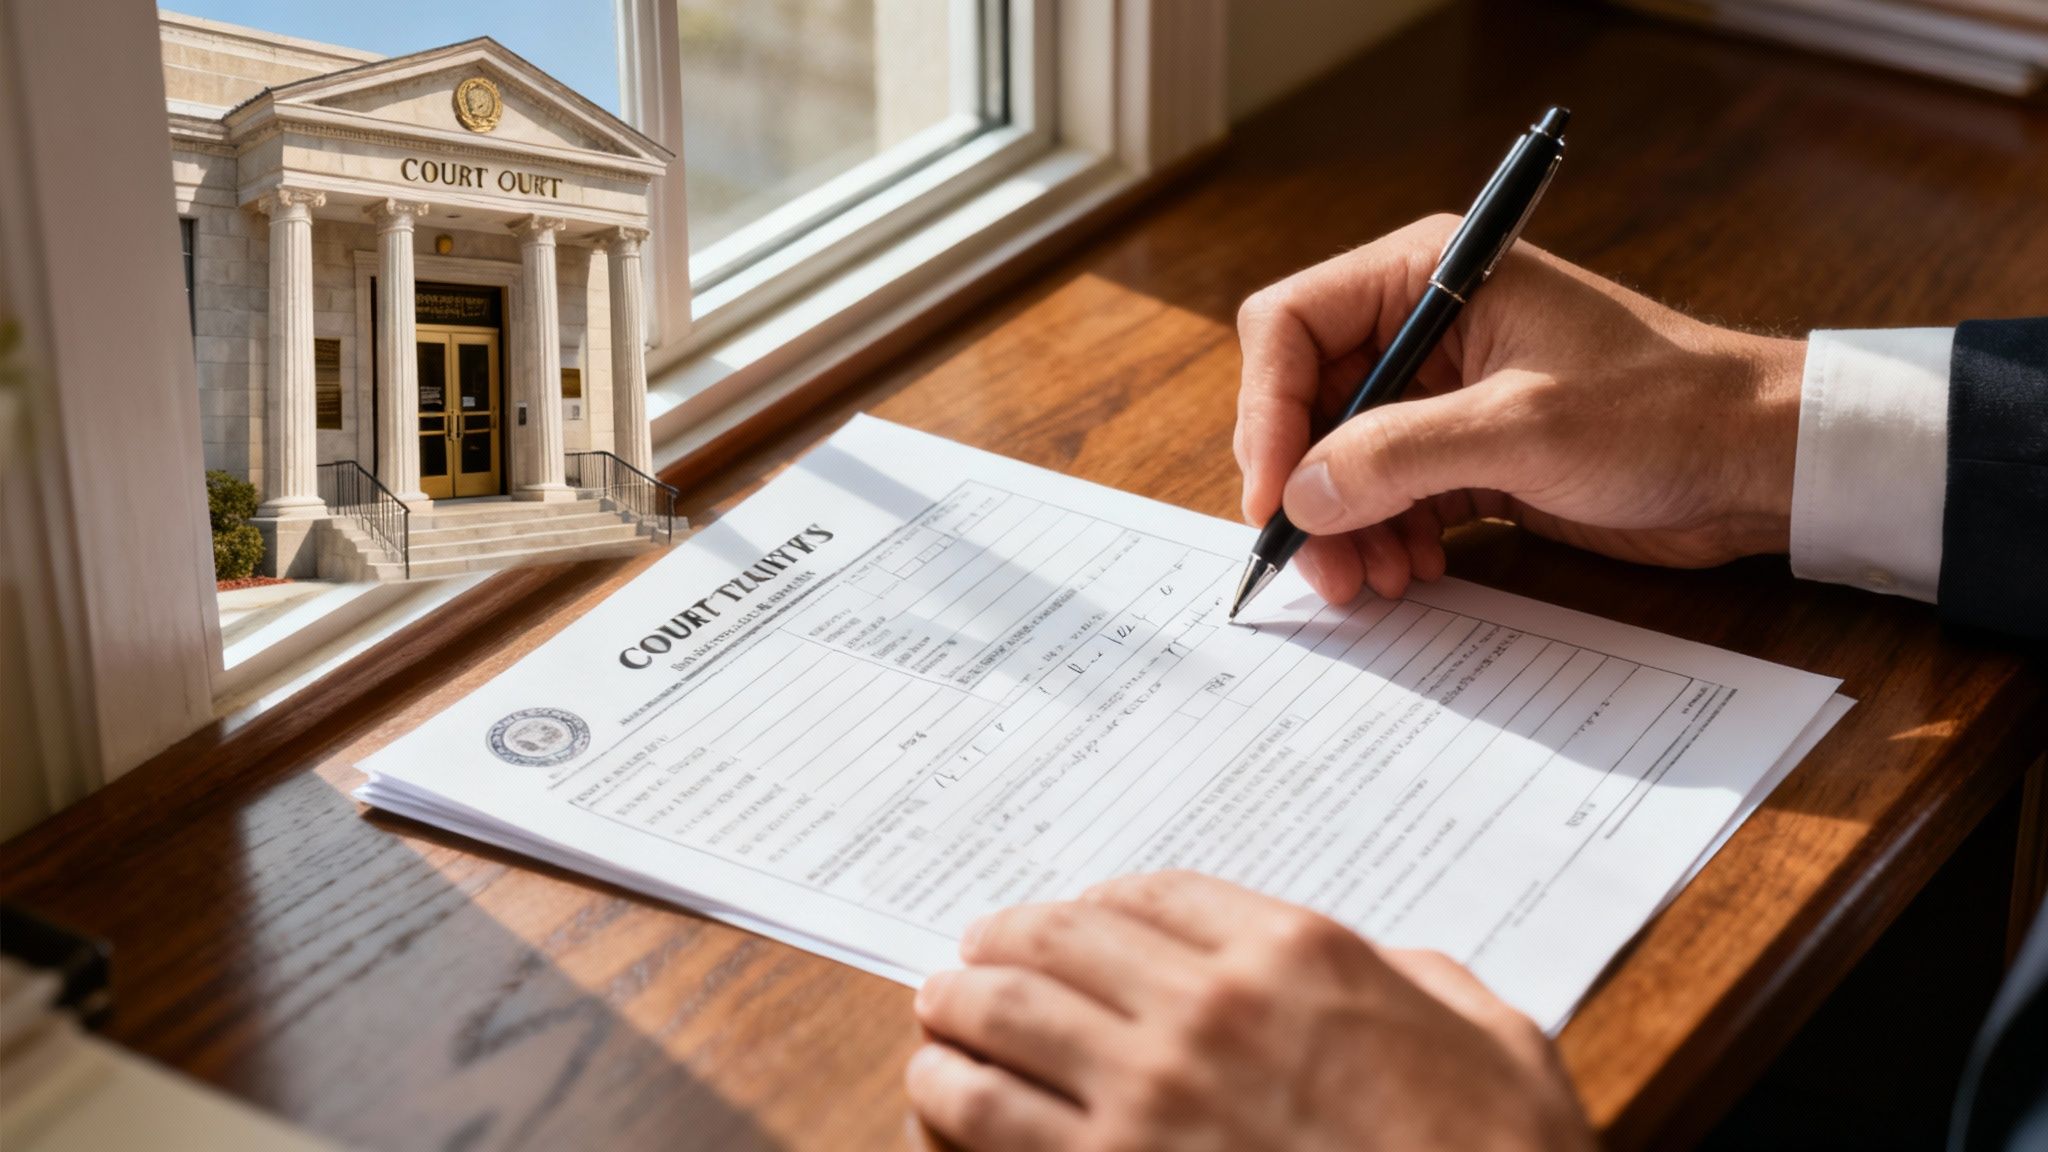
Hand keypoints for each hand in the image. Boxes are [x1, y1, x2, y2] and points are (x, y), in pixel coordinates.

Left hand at [904, 871, 1591, 1151]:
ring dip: (959, 1007)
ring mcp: (1155, 1094)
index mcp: (1300, 953)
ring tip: (938, 1010)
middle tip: (976, 953)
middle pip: (1062, 938)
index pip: (1158, 892)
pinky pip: (990, 1117)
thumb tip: (1395, 969)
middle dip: (1005, 941)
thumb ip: (1424, 983)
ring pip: (1008, 1017)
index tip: (1075, 917)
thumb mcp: (1494, 1037)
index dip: (1100, 902)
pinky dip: (948, 1092)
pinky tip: (935, 1088)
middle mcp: (1212, 1006)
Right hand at [1236, 215, 1805, 604]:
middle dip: (1306, 488)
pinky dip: (1386, 538)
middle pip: (1307, 404)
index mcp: (1429, 275)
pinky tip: (1414, 571)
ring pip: (1342, 460)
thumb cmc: (1664, 412)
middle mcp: (1424, 326)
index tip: (1274, 495)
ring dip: (1345, 526)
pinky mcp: (1468, 452)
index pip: (1292, 326)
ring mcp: (1444, 393)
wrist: (1759, 462)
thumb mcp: (1523, 428)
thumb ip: (1399, 455)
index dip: (1267, 412)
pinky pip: (1390, 495)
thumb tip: (1299, 494)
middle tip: (1320, 566)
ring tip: (1373, 582)